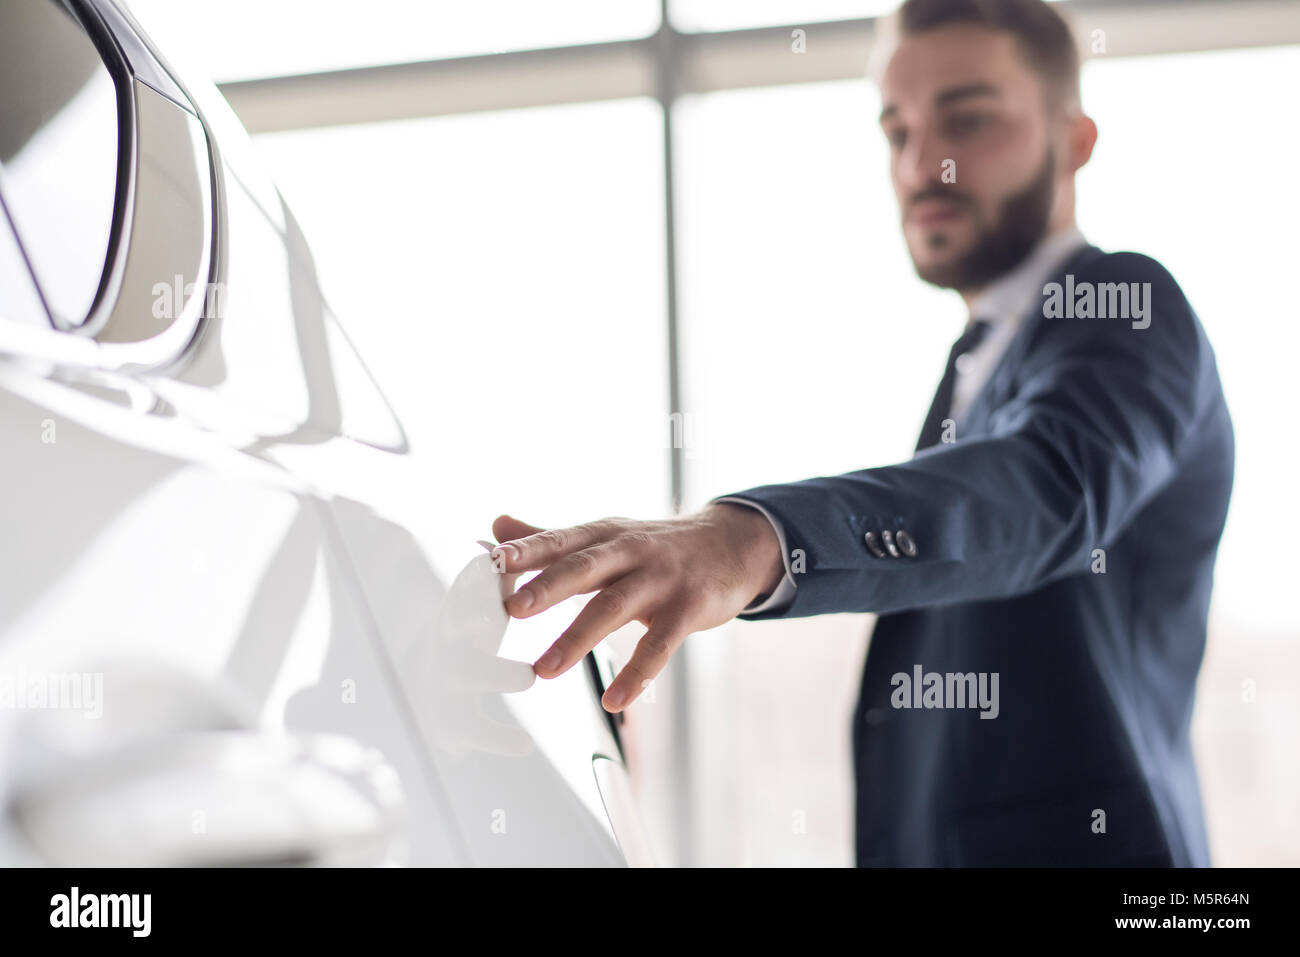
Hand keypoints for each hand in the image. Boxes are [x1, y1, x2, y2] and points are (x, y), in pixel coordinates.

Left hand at [490, 504, 785, 712]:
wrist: (732, 545)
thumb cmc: (655, 546)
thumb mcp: (605, 536)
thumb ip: (550, 537)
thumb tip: (495, 526)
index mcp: (604, 535)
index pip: (559, 540)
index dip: (526, 550)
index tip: (490, 561)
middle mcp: (630, 551)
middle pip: (585, 568)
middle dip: (548, 587)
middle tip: (513, 609)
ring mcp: (661, 580)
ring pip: (615, 609)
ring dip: (578, 639)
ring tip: (544, 670)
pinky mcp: (688, 609)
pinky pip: (660, 645)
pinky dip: (637, 675)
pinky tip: (614, 701)